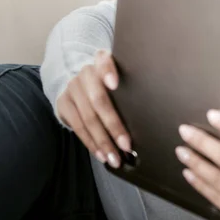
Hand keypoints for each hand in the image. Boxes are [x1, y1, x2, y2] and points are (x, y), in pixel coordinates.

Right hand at [56, 49, 130, 167]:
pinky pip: (77, 127)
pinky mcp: (63, 103)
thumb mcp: (122, 77)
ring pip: (88, 118)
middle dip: (113, 125)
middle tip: (126, 145)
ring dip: (102, 141)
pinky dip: (91, 143)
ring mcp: (72, 88)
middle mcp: (85, 73)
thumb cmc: (112, 84)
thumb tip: (156, 110)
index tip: (115, 84)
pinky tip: (101, 154)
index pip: (104, 61)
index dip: (108, 71)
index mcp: (103, 62)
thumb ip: (132, 84)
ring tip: (114, 158)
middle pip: (99, 100)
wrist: (81, 83)